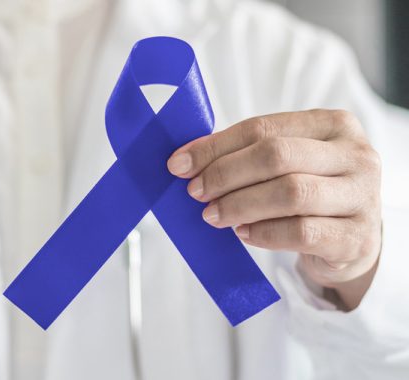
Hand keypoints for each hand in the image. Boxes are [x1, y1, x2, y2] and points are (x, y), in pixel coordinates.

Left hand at [167, 110, 381, 309]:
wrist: (353, 241)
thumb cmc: (311, 192)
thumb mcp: (288, 164)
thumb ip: (246, 154)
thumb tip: (187, 160)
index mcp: (333, 125)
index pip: (263, 128)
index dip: (215, 146)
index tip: (179, 164)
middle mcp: (355, 155)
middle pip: (277, 156)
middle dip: (225, 174)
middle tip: (196, 192)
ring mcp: (362, 196)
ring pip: (290, 193)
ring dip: (240, 205)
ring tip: (214, 215)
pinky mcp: (356, 238)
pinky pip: (302, 232)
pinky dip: (264, 233)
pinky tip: (244, 234)